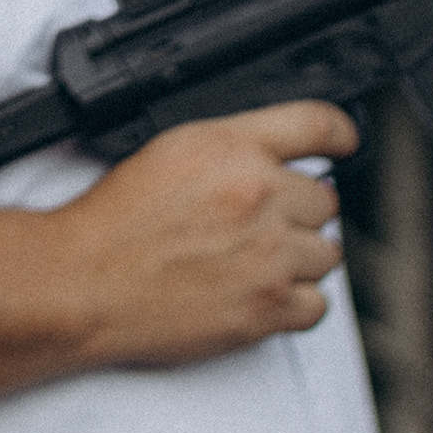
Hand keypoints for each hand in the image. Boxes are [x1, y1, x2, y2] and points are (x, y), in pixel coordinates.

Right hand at [54, 100, 357, 369]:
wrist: (84, 284)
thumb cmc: (115, 225)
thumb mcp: (170, 152)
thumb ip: (233, 149)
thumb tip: (277, 158)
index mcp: (233, 149)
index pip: (317, 124)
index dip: (341, 134)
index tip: (348, 144)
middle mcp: (258, 196)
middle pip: (325, 201)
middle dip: (298, 214)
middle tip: (258, 228)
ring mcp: (268, 255)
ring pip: (327, 255)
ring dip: (299, 261)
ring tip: (254, 265)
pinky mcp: (267, 308)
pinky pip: (318, 306)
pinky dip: (296, 305)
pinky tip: (263, 296)